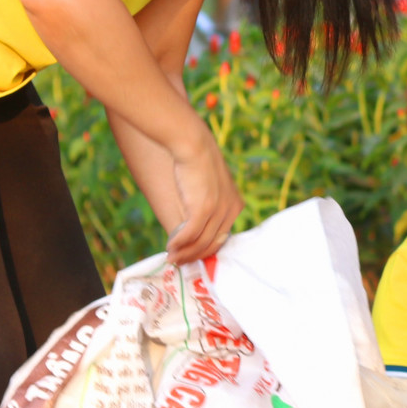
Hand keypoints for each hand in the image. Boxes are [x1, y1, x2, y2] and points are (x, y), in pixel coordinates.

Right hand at [166, 128, 241, 262]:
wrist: (193, 145)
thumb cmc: (198, 163)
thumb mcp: (210, 187)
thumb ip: (208, 206)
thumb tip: (194, 227)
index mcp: (236, 206)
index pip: (222, 237)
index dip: (206, 249)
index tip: (192, 255)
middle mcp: (231, 210)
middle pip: (212, 243)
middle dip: (193, 256)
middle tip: (178, 261)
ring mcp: (219, 210)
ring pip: (201, 242)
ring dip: (184, 253)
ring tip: (171, 257)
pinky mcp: (204, 208)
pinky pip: (191, 234)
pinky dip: (179, 243)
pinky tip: (170, 247)